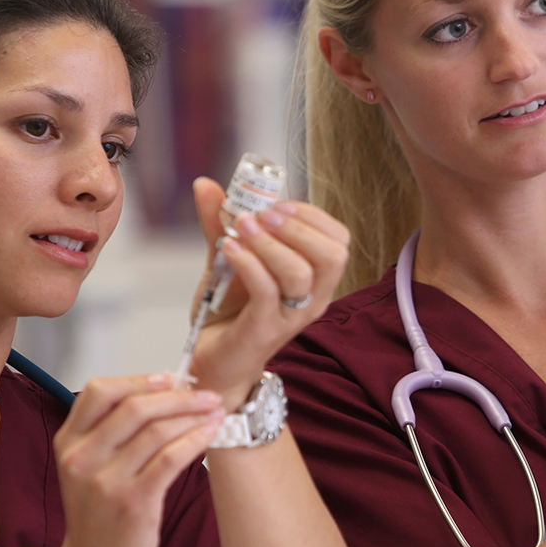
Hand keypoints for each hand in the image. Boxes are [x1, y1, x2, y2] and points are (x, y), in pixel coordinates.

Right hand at [53, 374, 222, 546]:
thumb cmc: (98, 518)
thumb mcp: (88, 469)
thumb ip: (112, 432)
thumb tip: (163, 394)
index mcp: (69, 443)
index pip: (100, 391)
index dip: (140, 379)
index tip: (170, 378)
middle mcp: (82, 458)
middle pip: (135, 406)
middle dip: (178, 395)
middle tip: (204, 394)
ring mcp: (105, 481)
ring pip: (157, 430)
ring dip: (192, 416)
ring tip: (213, 413)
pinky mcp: (133, 502)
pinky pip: (170, 458)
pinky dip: (195, 440)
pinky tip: (209, 434)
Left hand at [188, 176, 349, 405]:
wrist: (212, 362)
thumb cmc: (229, 312)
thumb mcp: (228, 260)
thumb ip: (221, 224)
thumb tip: (207, 185)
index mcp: (314, 280)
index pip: (338, 240)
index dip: (311, 216)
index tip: (275, 204)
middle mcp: (312, 299)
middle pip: (333, 256)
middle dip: (297, 227)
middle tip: (261, 216)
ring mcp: (290, 317)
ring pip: (300, 273)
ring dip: (268, 243)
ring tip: (238, 229)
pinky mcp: (264, 331)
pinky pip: (267, 292)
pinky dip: (248, 263)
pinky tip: (228, 249)